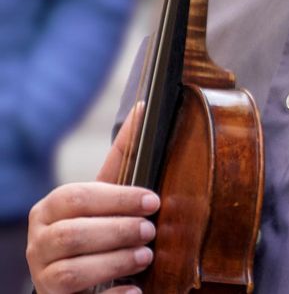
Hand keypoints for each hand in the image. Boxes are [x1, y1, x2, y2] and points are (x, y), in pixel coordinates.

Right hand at [27, 105, 158, 293]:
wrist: (75, 278)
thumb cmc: (96, 227)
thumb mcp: (106, 192)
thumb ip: (123, 157)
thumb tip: (146, 108)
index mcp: (50, 209)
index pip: (77, 198)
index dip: (117, 199)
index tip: (153, 201)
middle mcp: (40, 242)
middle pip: (71, 234)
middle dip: (116, 231)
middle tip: (150, 231)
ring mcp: (43, 274)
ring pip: (70, 270)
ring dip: (113, 262)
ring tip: (145, 256)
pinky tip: (134, 290)